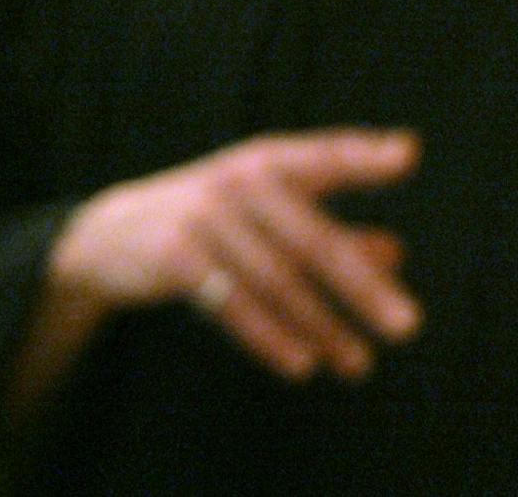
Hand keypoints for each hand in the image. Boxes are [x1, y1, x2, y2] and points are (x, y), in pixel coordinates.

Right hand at [48, 128, 422, 382]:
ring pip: (278, 281)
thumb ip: (335, 228)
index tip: (408, 156)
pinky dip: (271, 335)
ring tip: (360, 363)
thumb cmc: (215, 217)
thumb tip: (398, 255)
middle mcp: (241, 181)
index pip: (327, 155)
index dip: (365, 154)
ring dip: (323, 326)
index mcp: (271, 161)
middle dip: (363, 287)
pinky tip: (304, 363)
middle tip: (408, 325)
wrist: (109, 234)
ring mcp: (205, 217)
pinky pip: (232, 304)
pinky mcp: (176, 256)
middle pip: (313, 240)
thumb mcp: (271, 214)